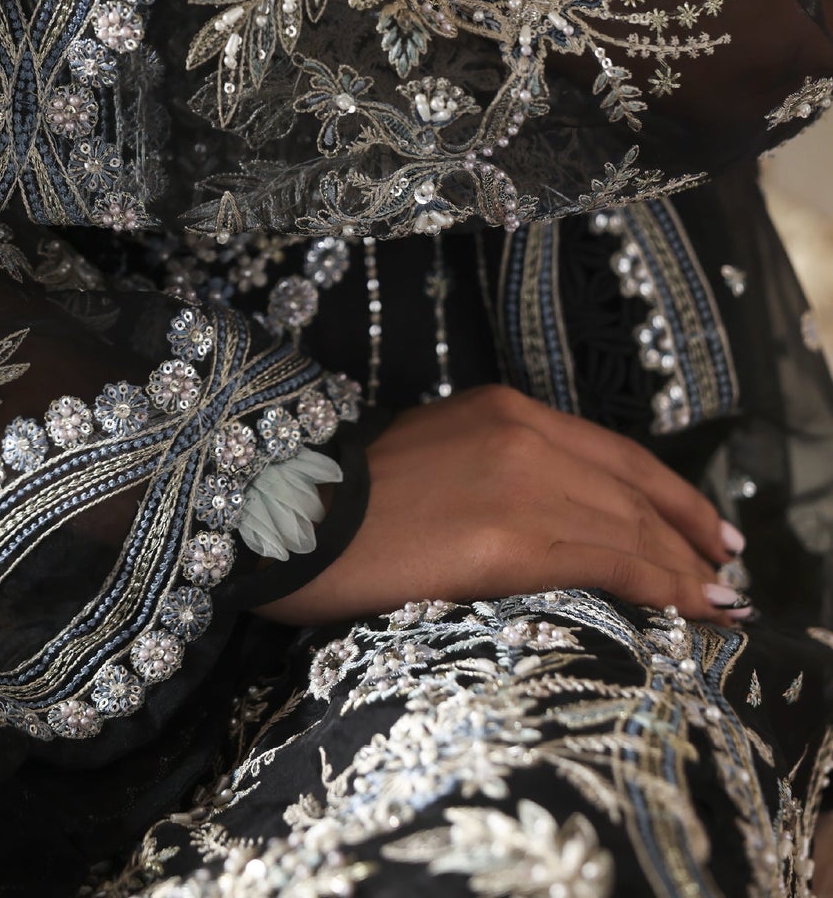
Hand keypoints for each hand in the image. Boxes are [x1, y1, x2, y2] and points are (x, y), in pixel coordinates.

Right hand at [260, 383, 749, 627]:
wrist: (287, 516)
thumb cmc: (343, 501)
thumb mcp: (431, 455)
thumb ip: (492, 468)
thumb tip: (542, 511)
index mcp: (500, 407)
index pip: (612, 450)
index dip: (668, 489)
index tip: (704, 523)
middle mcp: (521, 432)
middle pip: (632, 486)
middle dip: (690, 530)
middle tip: (728, 569)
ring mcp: (519, 482)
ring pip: (631, 525)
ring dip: (687, 566)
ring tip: (721, 600)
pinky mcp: (510, 537)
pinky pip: (611, 560)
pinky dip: (665, 585)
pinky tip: (693, 607)